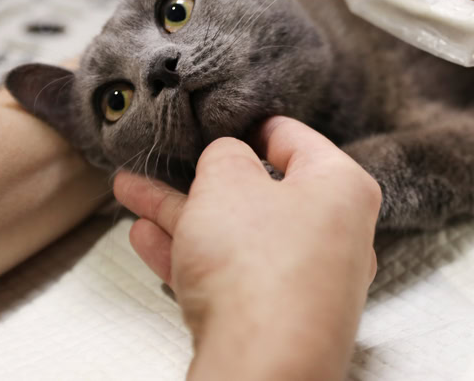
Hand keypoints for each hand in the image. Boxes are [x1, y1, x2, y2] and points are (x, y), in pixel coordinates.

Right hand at [113, 117, 380, 380]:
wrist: (263, 367)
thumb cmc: (257, 263)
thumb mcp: (227, 181)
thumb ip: (224, 156)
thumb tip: (228, 157)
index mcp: (342, 187)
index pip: (295, 138)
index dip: (249, 124)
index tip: (217, 117)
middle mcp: (336, 234)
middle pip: (260, 192)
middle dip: (200, 177)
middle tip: (164, 160)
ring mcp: (308, 281)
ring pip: (238, 234)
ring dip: (182, 214)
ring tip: (132, 193)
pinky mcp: (279, 319)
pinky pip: (232, 275)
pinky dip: (191, 254)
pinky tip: (146, 238)